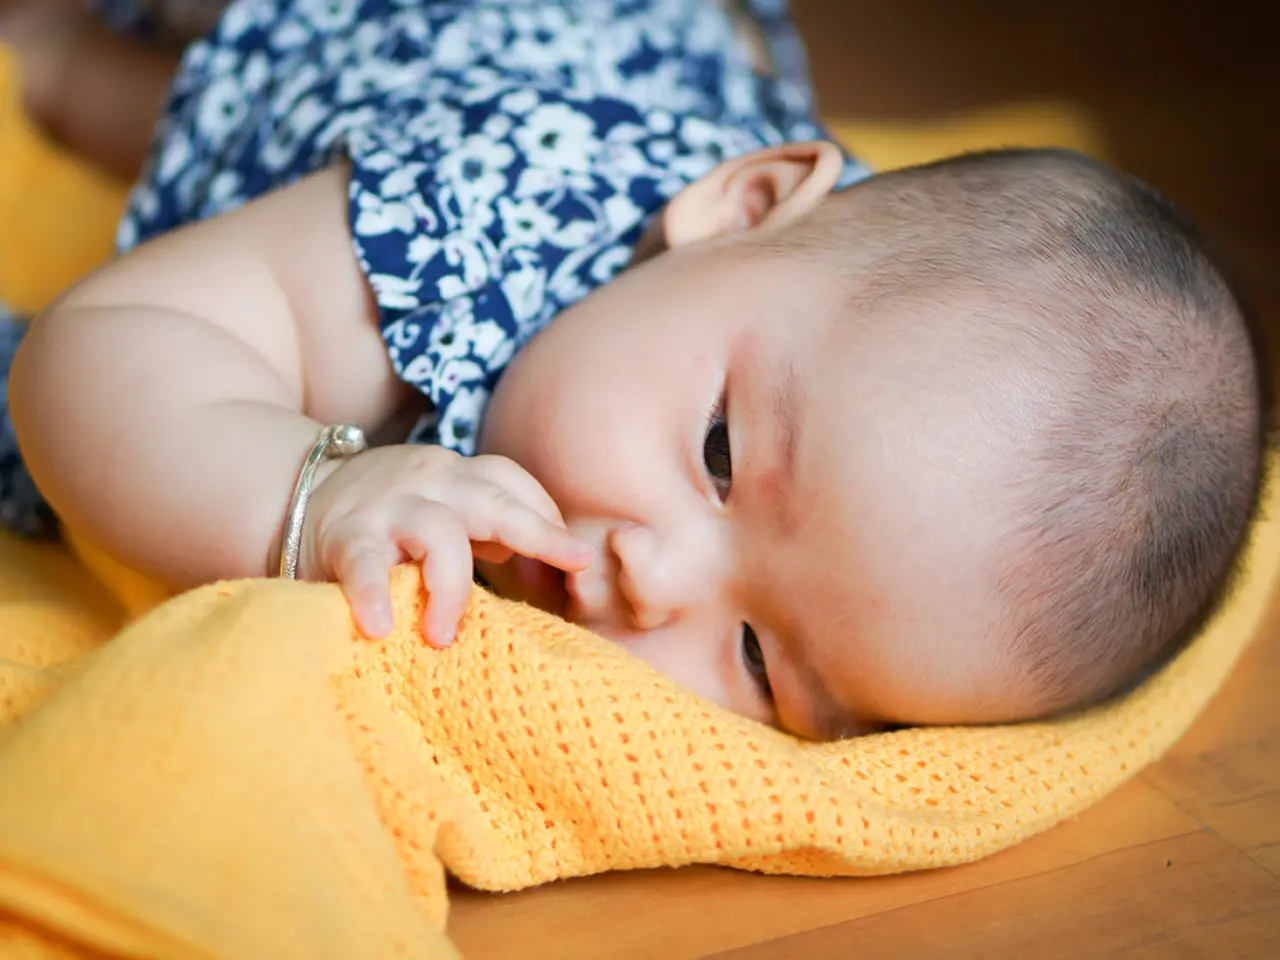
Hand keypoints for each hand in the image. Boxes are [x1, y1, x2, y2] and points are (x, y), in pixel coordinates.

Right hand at [298, 444, 592, 644]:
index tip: (578, 558)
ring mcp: (388, 507)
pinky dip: (373, 595)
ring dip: (451, 586)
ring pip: (437, 532)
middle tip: (575, 564)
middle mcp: (429, 482)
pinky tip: (381, 628)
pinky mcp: (345, 536)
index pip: (512, 481)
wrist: (294, 493)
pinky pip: (364, 564)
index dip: (547, 516)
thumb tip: (555, 564)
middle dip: (538, 530)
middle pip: (493, 498)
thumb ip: (491, 528)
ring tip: (445, 636)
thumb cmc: (391, 516)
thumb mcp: (446, 508)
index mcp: (457, 476)